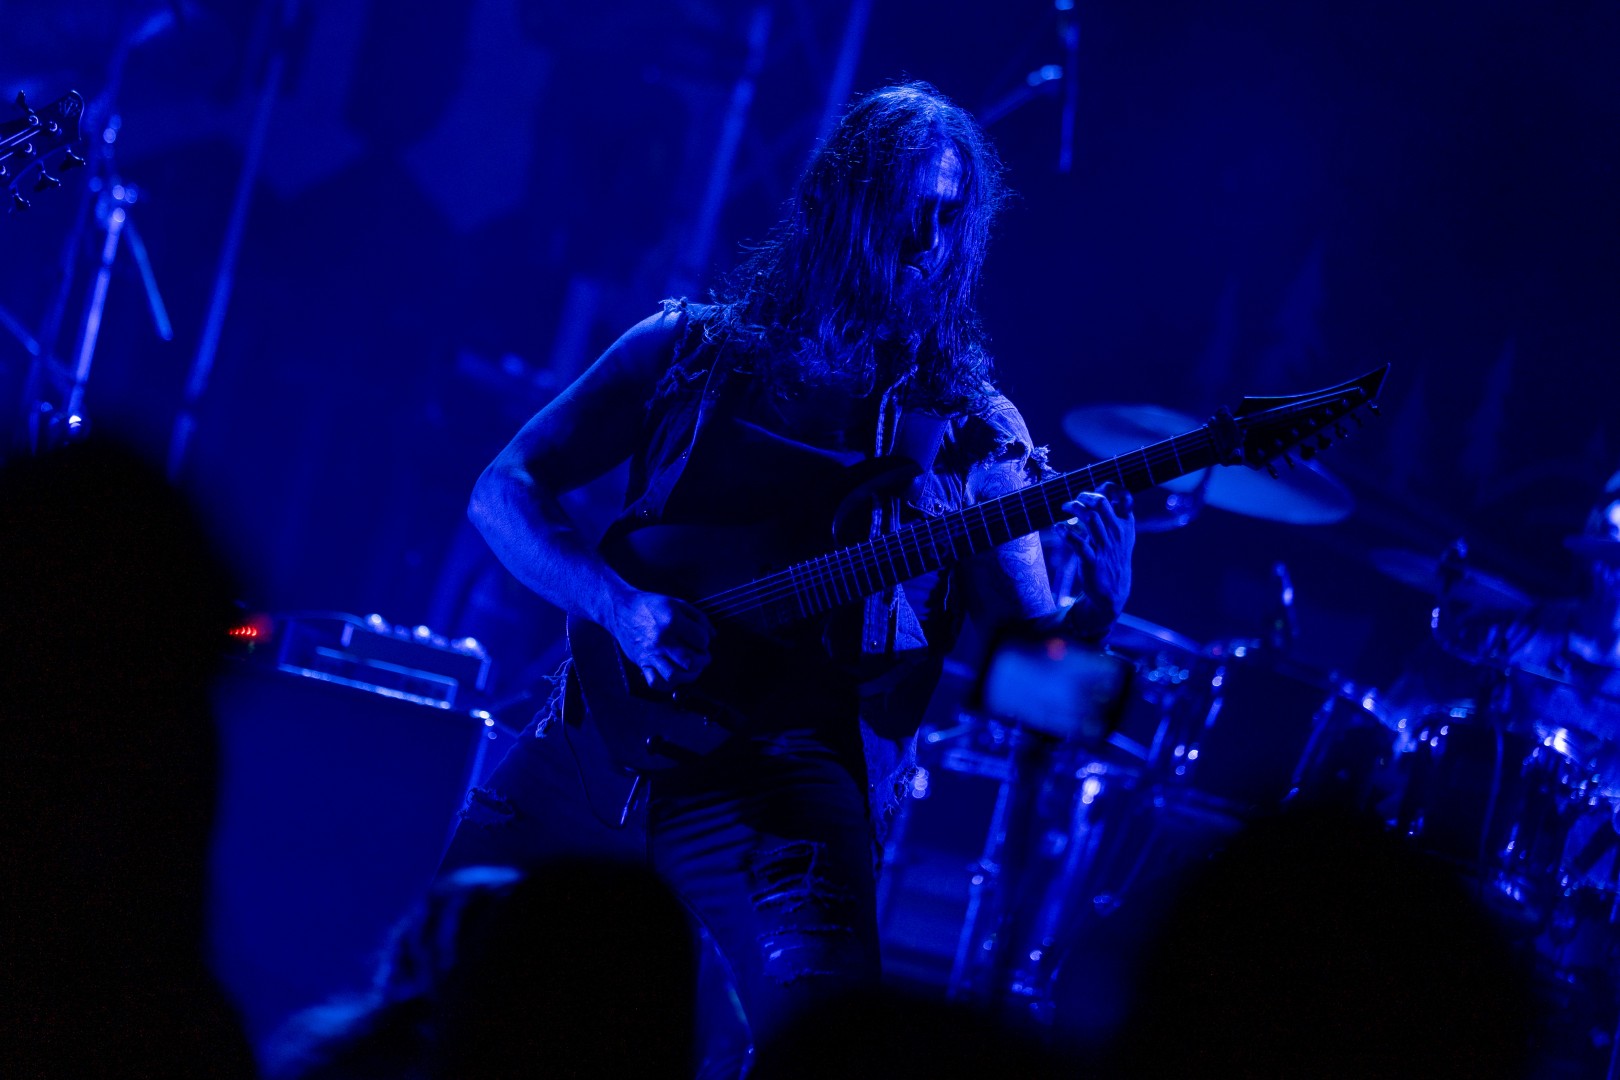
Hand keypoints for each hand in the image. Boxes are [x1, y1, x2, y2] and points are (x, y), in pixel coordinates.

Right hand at [606, 588, 714, 687]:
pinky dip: (668, 684)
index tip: (702, 640)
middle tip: (702, 656)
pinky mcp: (642, 663)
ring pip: (674, 676)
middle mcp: (661, 640)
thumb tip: (712, 635)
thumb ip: (699, 618)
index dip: (706, 641)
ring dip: (689, 675)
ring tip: (692, 669)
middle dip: (702, 661)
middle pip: (691, 661)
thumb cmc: (650, 606)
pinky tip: (675, 676)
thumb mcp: (677, 603)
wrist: (621, 610)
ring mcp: (651, 654)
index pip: (701, 640)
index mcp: (672, 622)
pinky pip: (655, 682)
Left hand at [1059, 481, 1134, 621]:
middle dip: (1084, 495)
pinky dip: (1064, 532)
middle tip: (1076, 499)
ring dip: (1074, 508)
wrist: (1114, 591)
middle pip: (1101, 503)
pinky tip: (1057, 528)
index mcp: (1126, 525)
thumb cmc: (1114, 557)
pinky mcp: (1092, 561)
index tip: (1097, 487)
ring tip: (1065, 507)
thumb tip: (1101, 490)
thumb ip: (1114, 514)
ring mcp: (1105, 547)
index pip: (1124, 497)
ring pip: (1090, 518)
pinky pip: (1077, 543)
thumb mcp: (1122, 535)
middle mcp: (1117, 533)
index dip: (1109, 486)